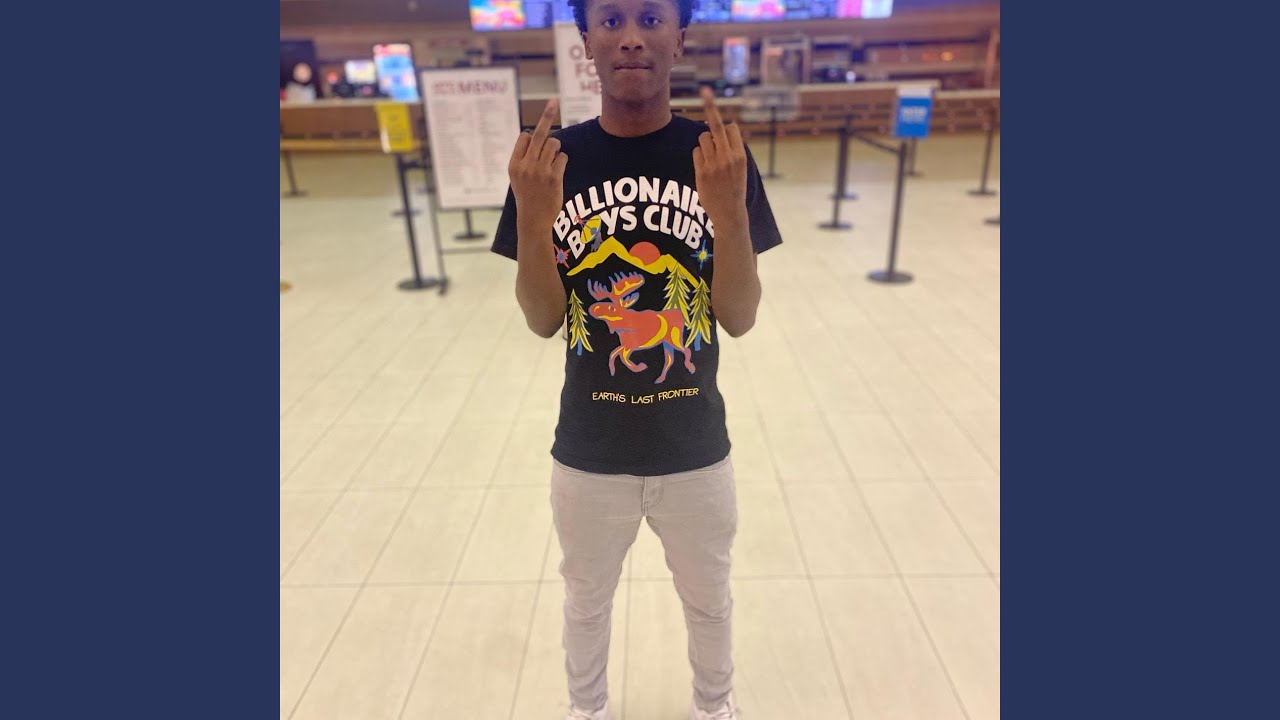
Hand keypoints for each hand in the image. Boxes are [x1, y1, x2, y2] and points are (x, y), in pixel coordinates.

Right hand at [509, 99, 567, 226]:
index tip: (537, 135)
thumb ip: (523, 159)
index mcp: (513, 164)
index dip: (532, 137)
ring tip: (553, 160)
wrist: (533, 220)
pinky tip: (558, 170)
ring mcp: (540, 170)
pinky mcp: (554, 177)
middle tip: (554, 100)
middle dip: (547, 115)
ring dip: (557, 148)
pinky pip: (563, 157)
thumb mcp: (517, 178)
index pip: (524, 137)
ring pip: (554, 144)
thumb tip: (534, 137)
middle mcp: (526, 165)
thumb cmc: (527, 198)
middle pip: (539, 134)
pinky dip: (563, 160)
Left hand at [692, 87, 747, 226]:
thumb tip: (719, 128)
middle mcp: (728, 157)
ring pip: (703, 137)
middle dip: (711, 106)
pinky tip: (704, 167)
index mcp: (740, 155)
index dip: (726, 126)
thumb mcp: (740, 167)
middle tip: (705, 90)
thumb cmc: (735, 187)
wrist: (730, 213)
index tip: (720, 116)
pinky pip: (696, 151)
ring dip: (704, 142)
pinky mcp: (701, 172)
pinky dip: (698, 155)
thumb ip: (732, 148)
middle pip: (716, 125)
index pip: (731, 128)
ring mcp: (713, 164)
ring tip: (711, 156)